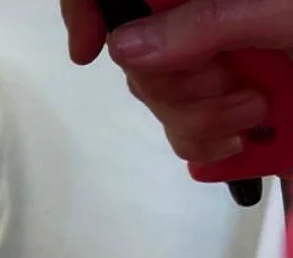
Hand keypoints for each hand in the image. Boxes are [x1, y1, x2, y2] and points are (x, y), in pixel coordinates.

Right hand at [62, 0, 291, 163]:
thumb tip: (125, 46)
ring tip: (255, 112)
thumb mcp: (285, 13)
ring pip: (156, 97)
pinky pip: (183, 131)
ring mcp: (217, 63)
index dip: (86, 10)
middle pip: (134, 53)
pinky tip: (242, 137)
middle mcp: (205, 21)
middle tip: (227, 84)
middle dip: (173, 81)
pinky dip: (207, 142)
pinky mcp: (228, 105)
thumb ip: (208, 21)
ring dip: (198, 116)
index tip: (88, 48)